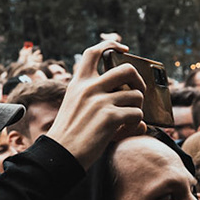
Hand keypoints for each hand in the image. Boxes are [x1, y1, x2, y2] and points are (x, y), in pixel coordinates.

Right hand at [44, 43, 145, 168]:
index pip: (93, 52)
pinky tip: (125, 131)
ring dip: (137, 109)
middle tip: (136, 92)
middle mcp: (89, 88)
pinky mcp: (110, 117)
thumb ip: (92, 93)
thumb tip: (124, 92)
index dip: (111, 45)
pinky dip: (136, 125)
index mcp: (78, 83)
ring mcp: (100, 101)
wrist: (61, 154)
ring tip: (127, 121)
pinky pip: (137, 115)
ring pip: (136, 95)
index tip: (123, 49)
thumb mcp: (74, 104)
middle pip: (126, 69)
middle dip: (138, 80)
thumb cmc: (69, 133)